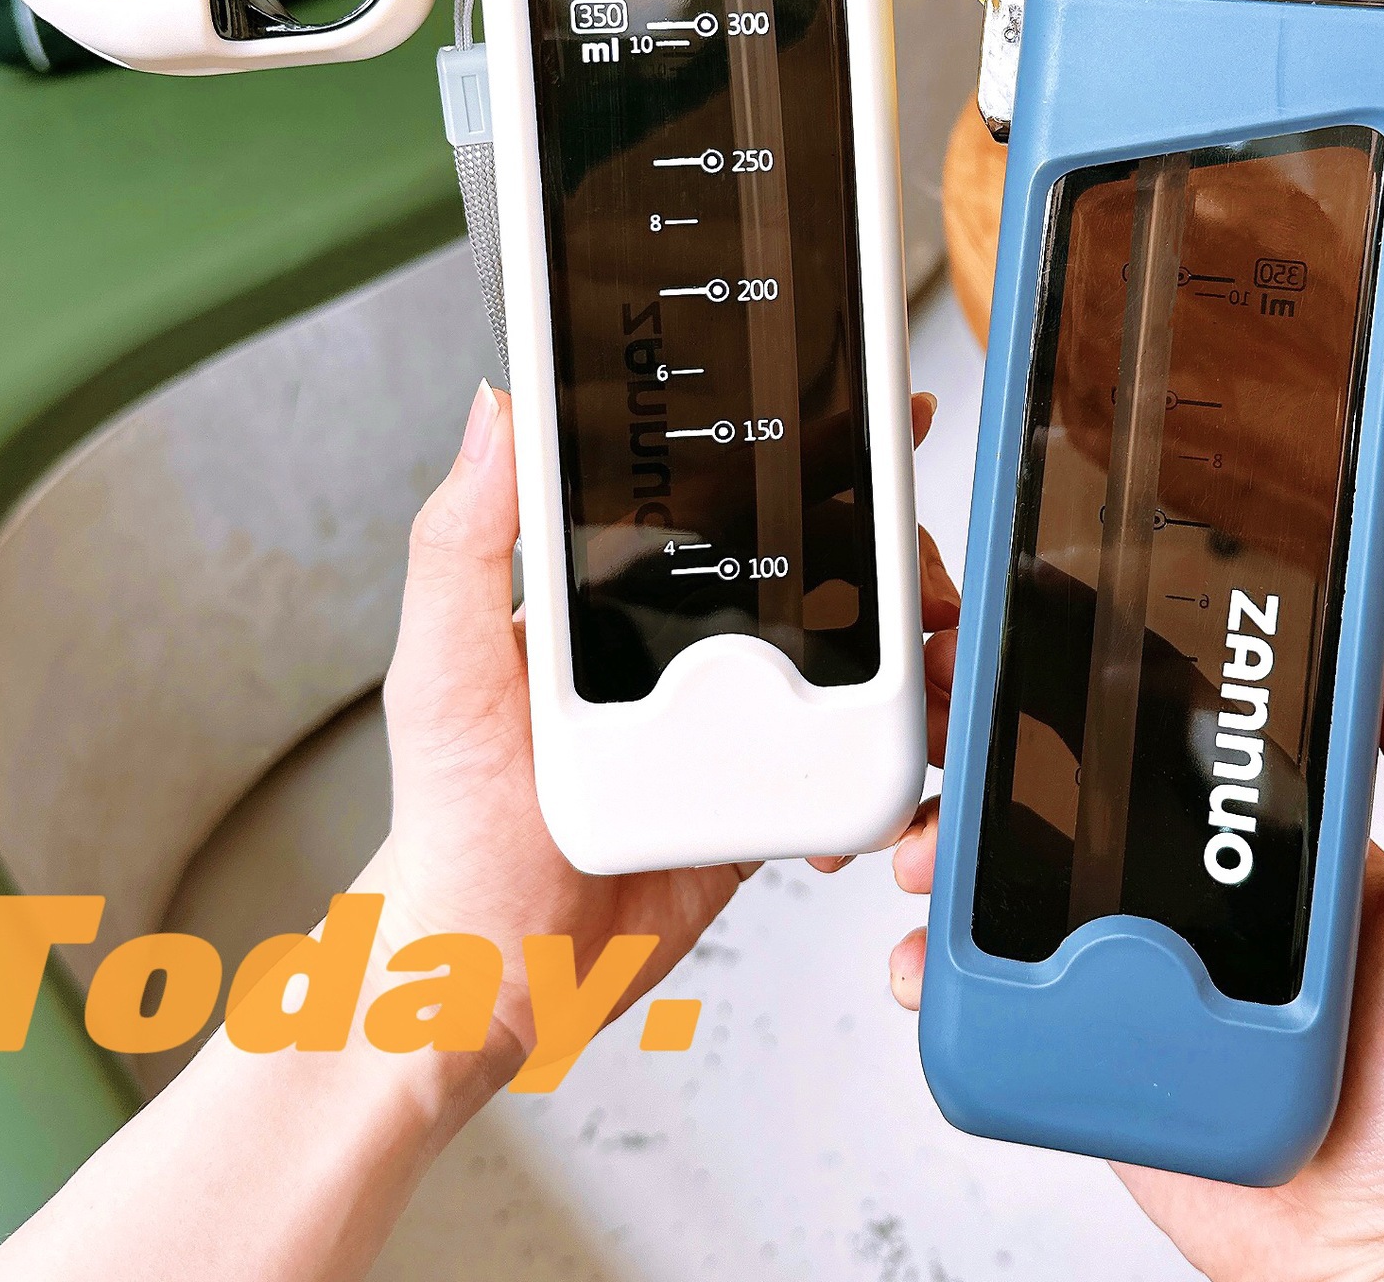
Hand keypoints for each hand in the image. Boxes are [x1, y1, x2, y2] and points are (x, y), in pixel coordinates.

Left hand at [370, 381, 955, 1081]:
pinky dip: (890, 757)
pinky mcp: (764, 789)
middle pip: (820, 567)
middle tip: (926, 593)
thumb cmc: (454, 817)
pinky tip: (890, 770)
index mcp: (622, 588)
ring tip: (937, 683)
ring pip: (859, 659)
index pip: (728, 493)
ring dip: (919, 663)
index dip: (812, 453)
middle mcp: (688, 638)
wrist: (492, 970)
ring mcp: (735, 712)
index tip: (881, 424)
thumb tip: (493, 413)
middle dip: (896, 567)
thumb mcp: (447, 666)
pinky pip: (851, 756)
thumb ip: (465, 543)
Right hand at [889, 620, 1383, 1281]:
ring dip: (951, 840)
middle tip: (954, 721)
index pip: (1177, 726)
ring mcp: (1136, 956)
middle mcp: (1194, 884)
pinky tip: (933, 953)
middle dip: (992, 743)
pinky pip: (999, 984)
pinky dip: (945, 962)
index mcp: (1269, 834)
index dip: (1101, 674)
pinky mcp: (1095, 1030)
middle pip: (1071, 786)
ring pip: (1016, 873)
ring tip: (932, 847)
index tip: (1045, 629)